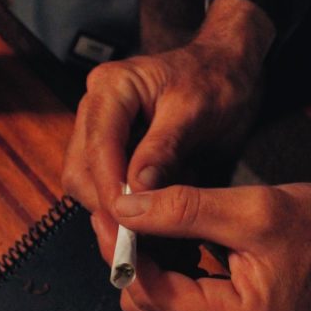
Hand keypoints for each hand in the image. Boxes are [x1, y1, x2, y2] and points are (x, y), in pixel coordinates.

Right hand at [62, 0, 273, 249]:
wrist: (228, 68)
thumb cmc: (216, 80)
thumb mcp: (196, 111)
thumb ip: (164, 148)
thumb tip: (136, 189)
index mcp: (112, 87)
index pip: (97, 147)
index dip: (110, 188)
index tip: (130, 222)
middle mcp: (97, 107)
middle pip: (82, 170)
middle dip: (107, 206)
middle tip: (137, 241)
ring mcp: (103, 128)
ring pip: (90, 183)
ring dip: (115, 212)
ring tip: (149, 238)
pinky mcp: (117, 148)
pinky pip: (110, 185)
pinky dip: (128, 208)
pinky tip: (154, 226)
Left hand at [108, 183, 310, 310]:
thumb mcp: (251, 210)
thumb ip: (184, 210)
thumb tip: (126, 209)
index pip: (152, 293)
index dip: (124, 250)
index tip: (112, 207)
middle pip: (145, 303)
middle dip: (129, 255)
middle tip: (124, 205)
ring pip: (155, 300)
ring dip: (145, 257)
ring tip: (148, 213)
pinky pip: (174, 296)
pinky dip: (164, 263)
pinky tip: (171, 230)